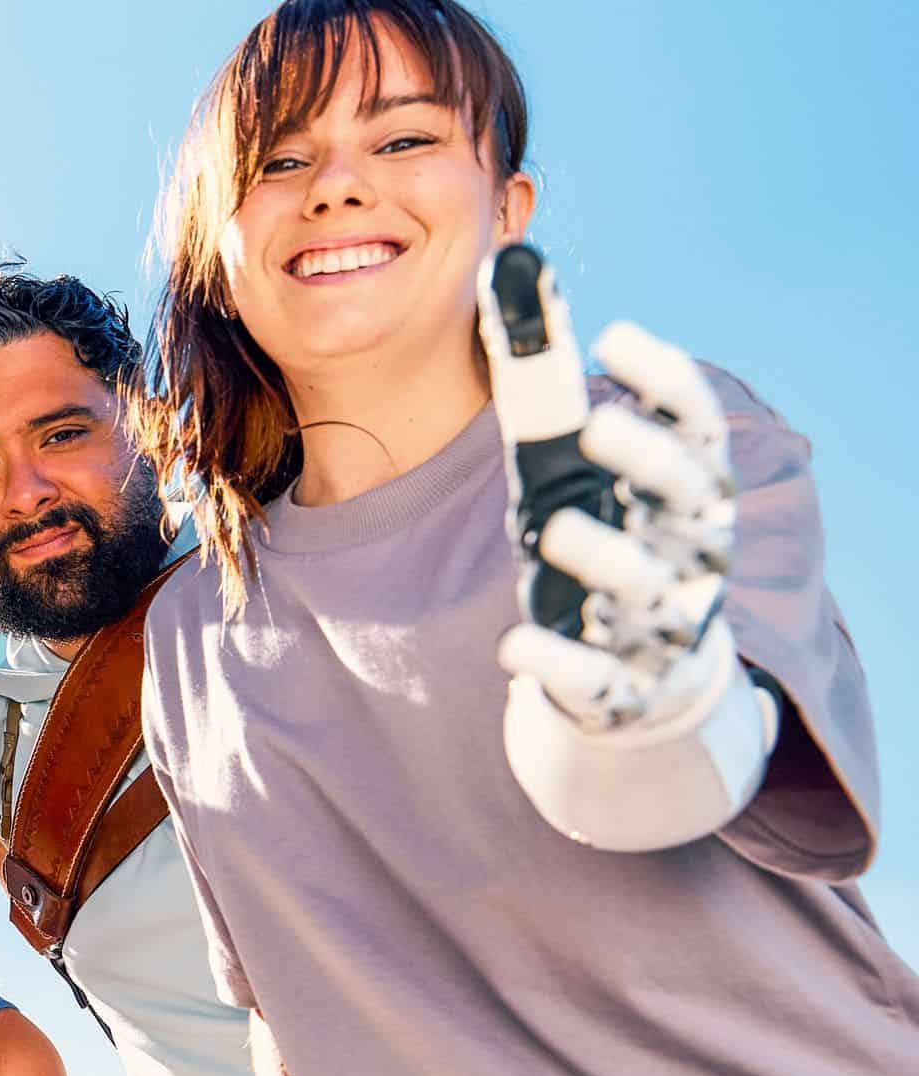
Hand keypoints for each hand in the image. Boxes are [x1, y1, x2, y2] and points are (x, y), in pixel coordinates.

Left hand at [478, 243, 739, 733]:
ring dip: (601, 552)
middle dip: (645, 457)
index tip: (613, 335)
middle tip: (594, 426)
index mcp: (687, 485)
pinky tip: (512, 645)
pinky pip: (591, 669)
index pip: (694, 422)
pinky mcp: (621, 679)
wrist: (641, 673)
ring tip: (555, 528)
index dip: (663, 378)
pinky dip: (554, 656)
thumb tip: (509, 267)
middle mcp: (688, 541)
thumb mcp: (571, 465)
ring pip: (641, 578)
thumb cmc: (603, 532)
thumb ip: (544, 383)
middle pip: (685, 491)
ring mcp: (660, 612)